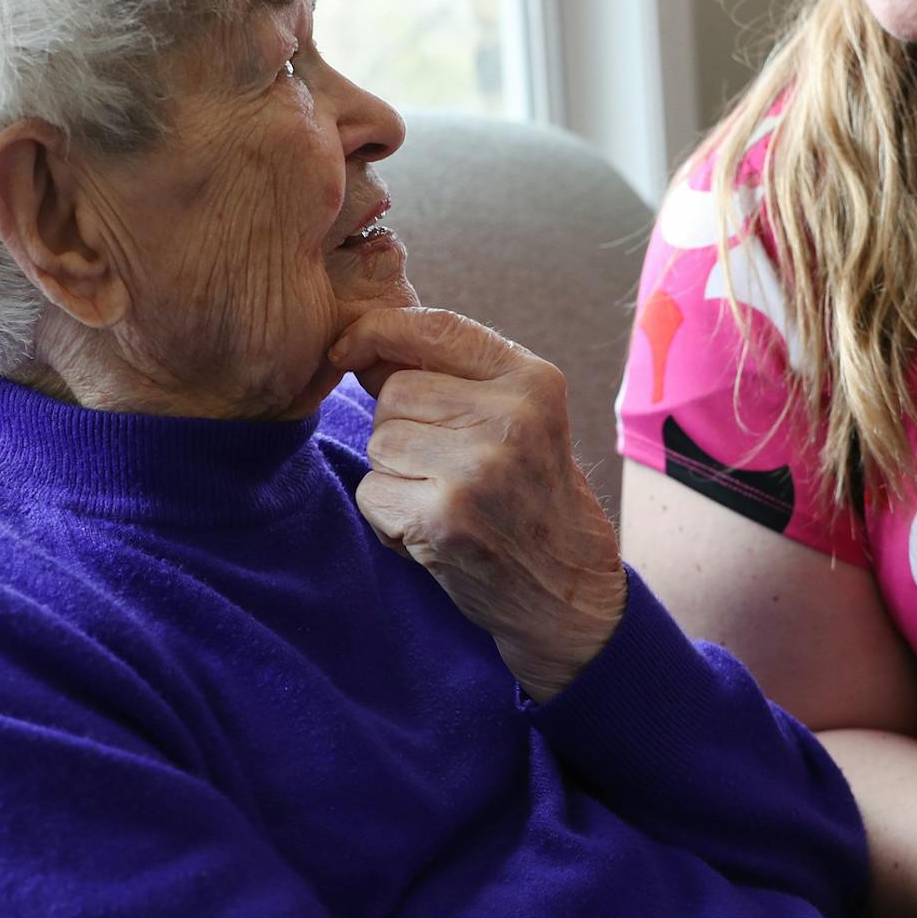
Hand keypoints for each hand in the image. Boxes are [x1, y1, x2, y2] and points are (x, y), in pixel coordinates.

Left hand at [330, 307, 627, 700]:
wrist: (568, 590)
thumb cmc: (533, 497)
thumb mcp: (521, 419)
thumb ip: (453, 378)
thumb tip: (361, 347)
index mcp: (535, 382)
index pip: (437, 327)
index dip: (379, 330)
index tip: (348, 348)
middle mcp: (512, 418)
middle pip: (395, 392)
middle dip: (400, 427)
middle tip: (445, 467)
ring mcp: (478, 468)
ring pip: (380, 442)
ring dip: (394, 474)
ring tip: (444, 498)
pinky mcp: (444, 517)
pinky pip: (373, 492)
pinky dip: (388, 517)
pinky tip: (433, 531)